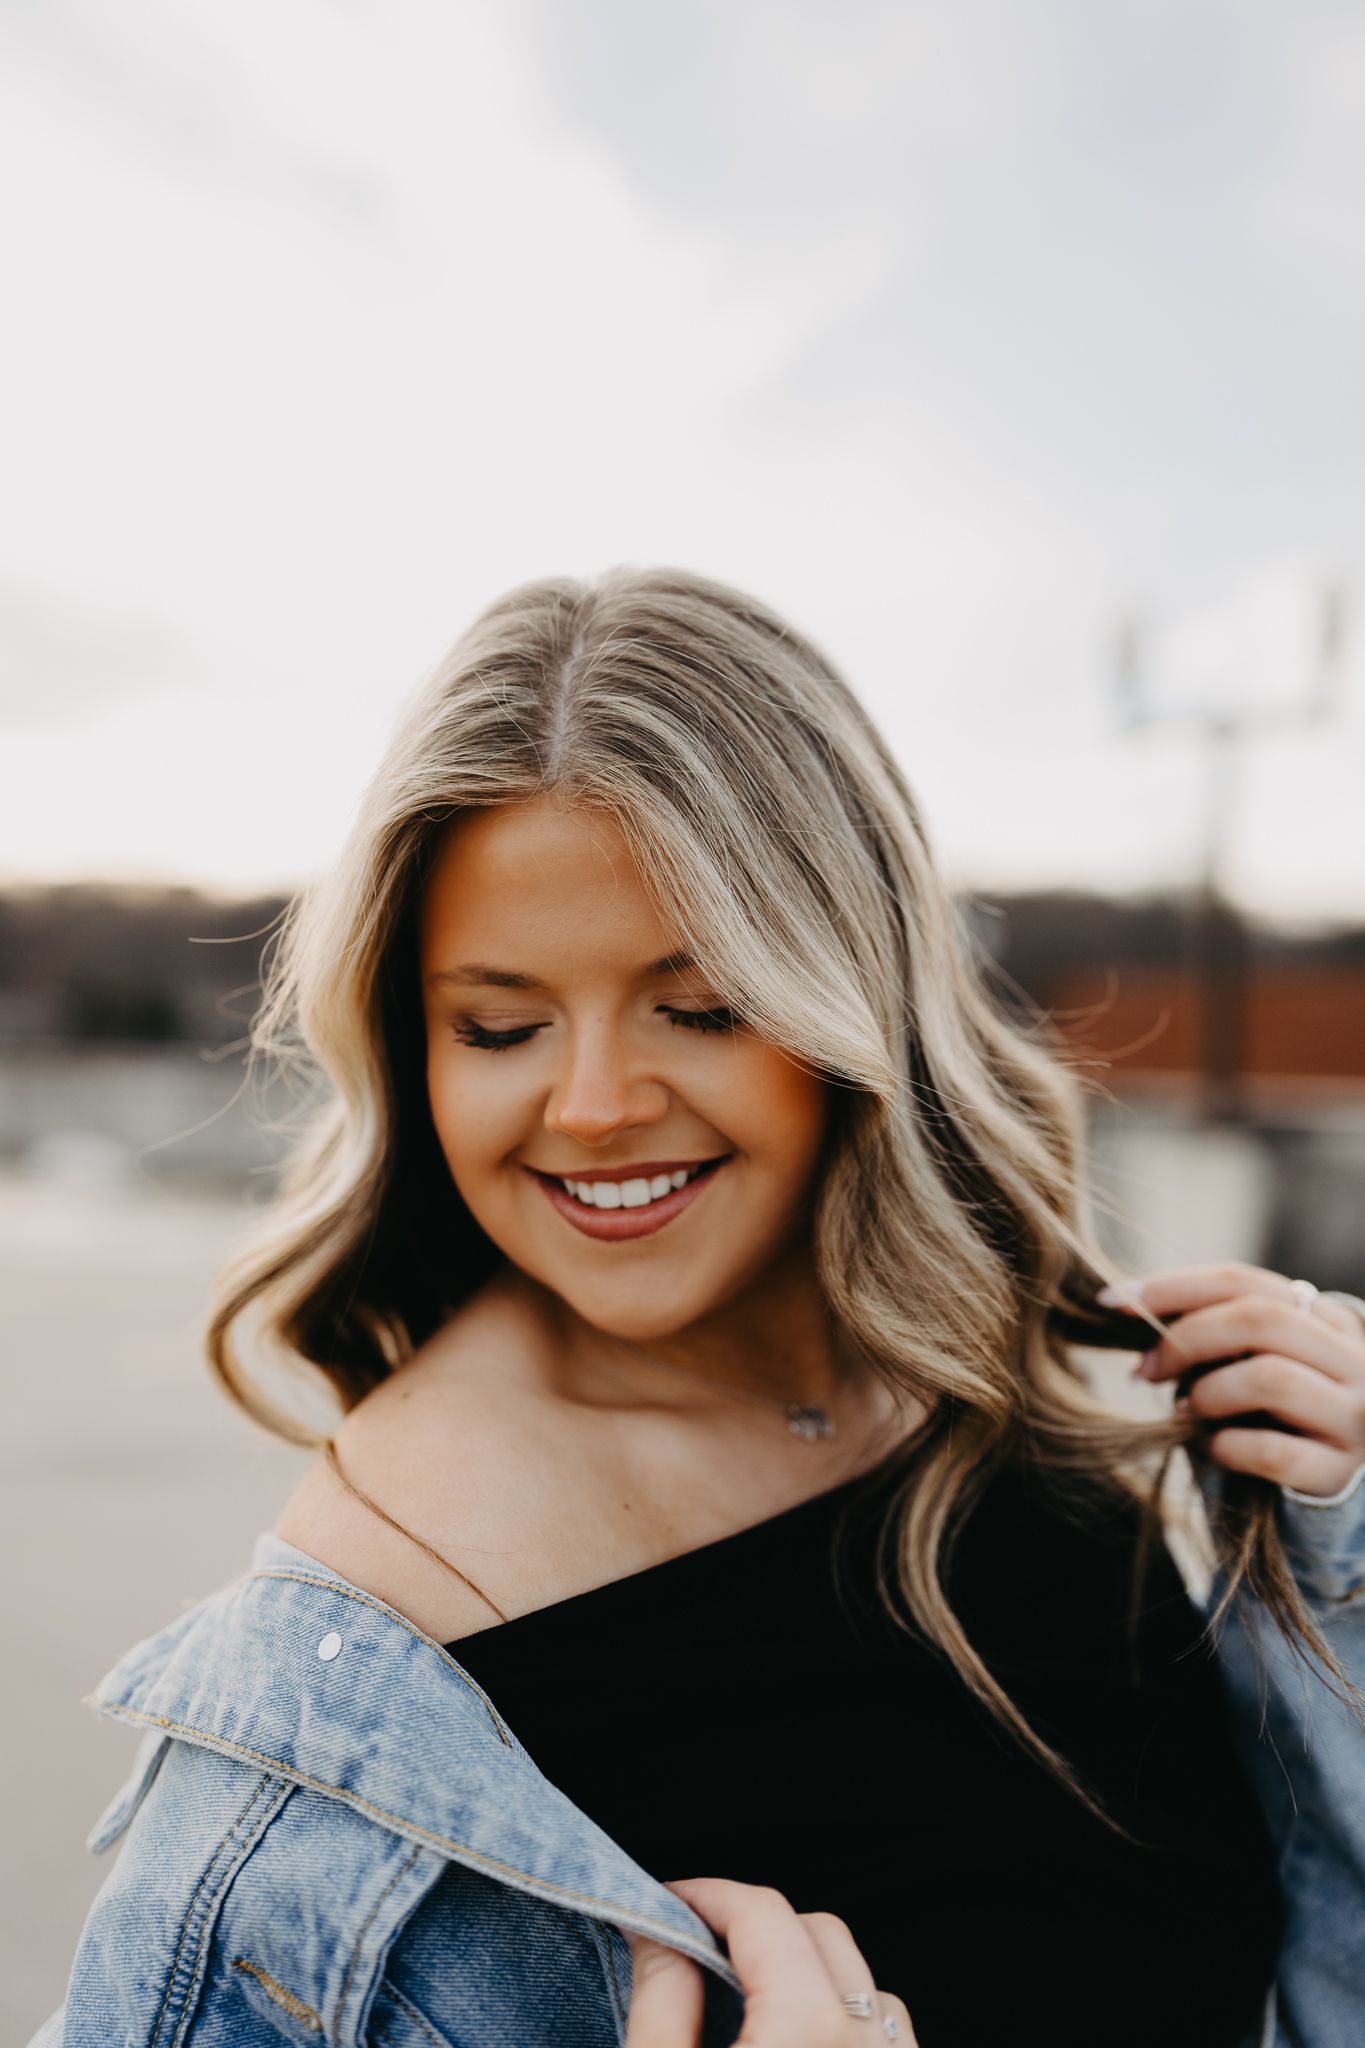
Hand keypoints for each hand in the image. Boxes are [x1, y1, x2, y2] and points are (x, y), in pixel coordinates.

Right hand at [624, 1877, 915, 2046]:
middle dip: (758, 1927)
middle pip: (821, 1935)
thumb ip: (662, 1999)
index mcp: (804, 2034)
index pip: (762, 1914)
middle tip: (697, 1950)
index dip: (708, 1895)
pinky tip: (796, 2047)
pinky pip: (888, 2038)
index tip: (668, 1904)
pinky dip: (845, 2023)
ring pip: (864, 1986)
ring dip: (809, 1976)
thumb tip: (661, 1931)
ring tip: (747, 2007)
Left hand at [1103, 1263, 1364, 1497]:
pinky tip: (1209, 1447)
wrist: (1324, 1489)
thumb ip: (1211, 1330)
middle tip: (1146, 1369)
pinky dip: (1224, 1446)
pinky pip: (1270, 1449)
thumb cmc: (1270, 1412)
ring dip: (1206, 1393)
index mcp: (1325, 1318)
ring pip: (1270, 1377)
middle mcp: (1352, 1359)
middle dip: (1185, 1340)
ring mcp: (1353, 1415)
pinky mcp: (1339, 1471)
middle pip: (1259, 1320)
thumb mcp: (1249, 1360)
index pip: (1242, 1281)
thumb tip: (1129, 1304)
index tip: (1114, 1299)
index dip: (1172, 1286)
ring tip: (1182, 1411)